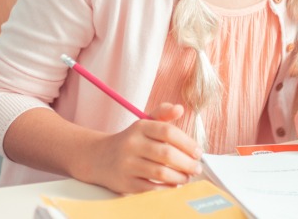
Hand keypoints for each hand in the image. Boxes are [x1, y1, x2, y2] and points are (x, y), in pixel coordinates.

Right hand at [82, 103, 202, 193]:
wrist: (99, 158)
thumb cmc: (130, 140)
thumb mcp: (144, 123)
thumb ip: (163, 114)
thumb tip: (180, 109)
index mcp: (140, 127)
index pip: (168, 132)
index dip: (187, 143)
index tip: (198, 152)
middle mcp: (132, 144)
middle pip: (166, 154)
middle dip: (187, 163)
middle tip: (197, 168)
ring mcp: (127, 164)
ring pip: (160, 172)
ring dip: (179, 176)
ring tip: (187, 177)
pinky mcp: (125, 182)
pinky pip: (151, 187)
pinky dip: (166, 188)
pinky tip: (174, 185)